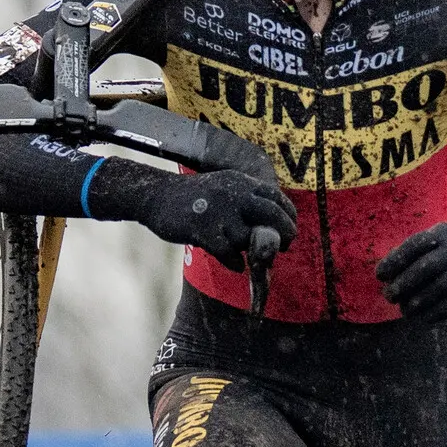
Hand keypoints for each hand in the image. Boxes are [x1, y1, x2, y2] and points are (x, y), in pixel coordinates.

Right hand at [141, 171, 295, 269]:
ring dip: (250, 250)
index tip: (290, 229)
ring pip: (248, 237)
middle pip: (272, 214)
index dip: (288, 215)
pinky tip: (234, 264)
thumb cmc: (194, 198)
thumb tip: (273, 227)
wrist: (156, 195)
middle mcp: (232, 194)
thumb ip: (247, 201)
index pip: (276, 197)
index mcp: (240, 182)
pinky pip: (228, 253)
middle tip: (285, 246)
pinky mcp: (202, 230)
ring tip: (245, 253)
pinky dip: (234, 262)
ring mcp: (218, 212)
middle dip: (285, 232)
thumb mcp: (224, 187)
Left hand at [378, 223, 446, 320]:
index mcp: (444, 232)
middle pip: (426, 267)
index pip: (415, 245)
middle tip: (389, 296)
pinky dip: (438, 311)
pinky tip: (425, 318)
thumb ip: (419, 253)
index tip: (379, 275)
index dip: (394, 260)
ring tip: (405, 310)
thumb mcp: (442, 243)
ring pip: (440, 286)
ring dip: (419, 302)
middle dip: (404, 283)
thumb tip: (387, 274)